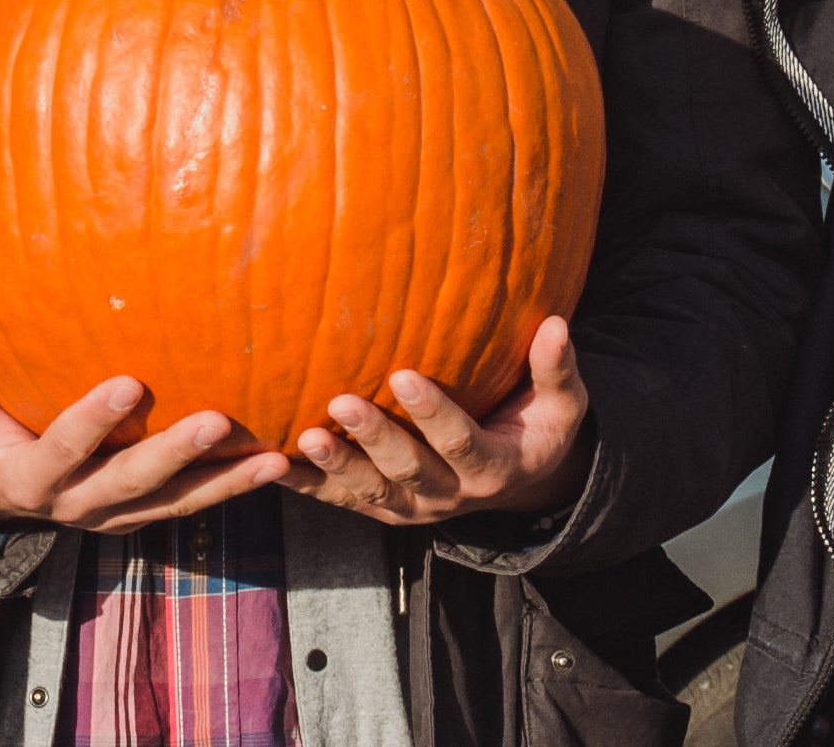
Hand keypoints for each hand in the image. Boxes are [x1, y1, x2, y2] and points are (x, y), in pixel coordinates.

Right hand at [0, 321, 289, 531]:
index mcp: (30, 479)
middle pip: (132, 484)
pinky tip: (275, 464)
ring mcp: (113, 516)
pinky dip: (229, 488)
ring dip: (225, 483)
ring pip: (175, 503)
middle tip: (218, 420)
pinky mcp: (137, 515)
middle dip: (175, 454)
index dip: (94, 420)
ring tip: (277, 459)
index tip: (130, 381)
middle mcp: (77, 506)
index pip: (65, 449)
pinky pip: (188, 504)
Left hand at [281, 316, 589, 527]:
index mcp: (492, 468)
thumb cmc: (536, 426)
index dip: (433, 414)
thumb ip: (556, 370)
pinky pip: (340, 501)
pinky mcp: (380, 508)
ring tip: (305, 437)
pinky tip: (272, 465)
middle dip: (374, 439)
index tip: (404, 375)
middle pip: (407, 472)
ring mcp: (411, 507)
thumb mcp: (561, 405)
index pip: (461, 443)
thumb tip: (560, 325)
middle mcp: (449, 496)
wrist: (516, 482)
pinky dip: (307, 486)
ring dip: (336, 466)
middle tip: (342, 401)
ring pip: (369, 493)